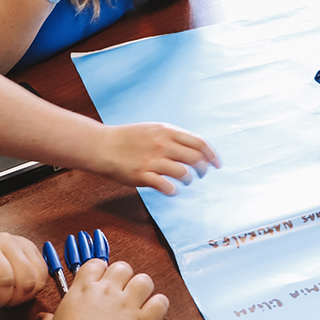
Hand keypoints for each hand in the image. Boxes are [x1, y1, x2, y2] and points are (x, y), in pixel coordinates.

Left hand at [0, 231, 48, 306]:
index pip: (4, 280)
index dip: (0, 298)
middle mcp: (7, 242)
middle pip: (26, 280)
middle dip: (15, 298)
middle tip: (1, 298)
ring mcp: (23, 243)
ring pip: (38, 277)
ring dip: (26, 293)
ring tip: (10, 291)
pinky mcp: (33, 248)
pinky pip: (44, 272)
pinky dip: (35, 285)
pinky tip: (20, 286)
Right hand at [36, 258, 168, 319]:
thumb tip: (41, 319)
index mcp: (84, 289)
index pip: (96, 264)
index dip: (100, 271)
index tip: (100, 281)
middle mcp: (108, 291)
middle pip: (122, 267)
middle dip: (123, 277)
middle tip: (120, 292)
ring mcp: (128, 304)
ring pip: (144, 280)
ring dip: (142, 289)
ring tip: (139, 301)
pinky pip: (160, 302)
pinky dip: (158, 306)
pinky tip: (152, 313)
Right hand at [90, 121, 219, 194]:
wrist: (102, 145)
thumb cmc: (129, 138)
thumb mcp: (154, 129)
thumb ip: (173, 136)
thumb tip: (195, 147)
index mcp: (167, 131)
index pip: (199, 142)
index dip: (212, 155)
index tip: (217, 164)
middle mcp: (162, 144)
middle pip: (195, 159)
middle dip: (203, 169)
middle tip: (201, 174)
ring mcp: (152, 160)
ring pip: (183, 173)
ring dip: (188, 180)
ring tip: (184, 181)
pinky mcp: (142, 175)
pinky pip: (165, 186)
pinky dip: (173, 190)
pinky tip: (171, 190)